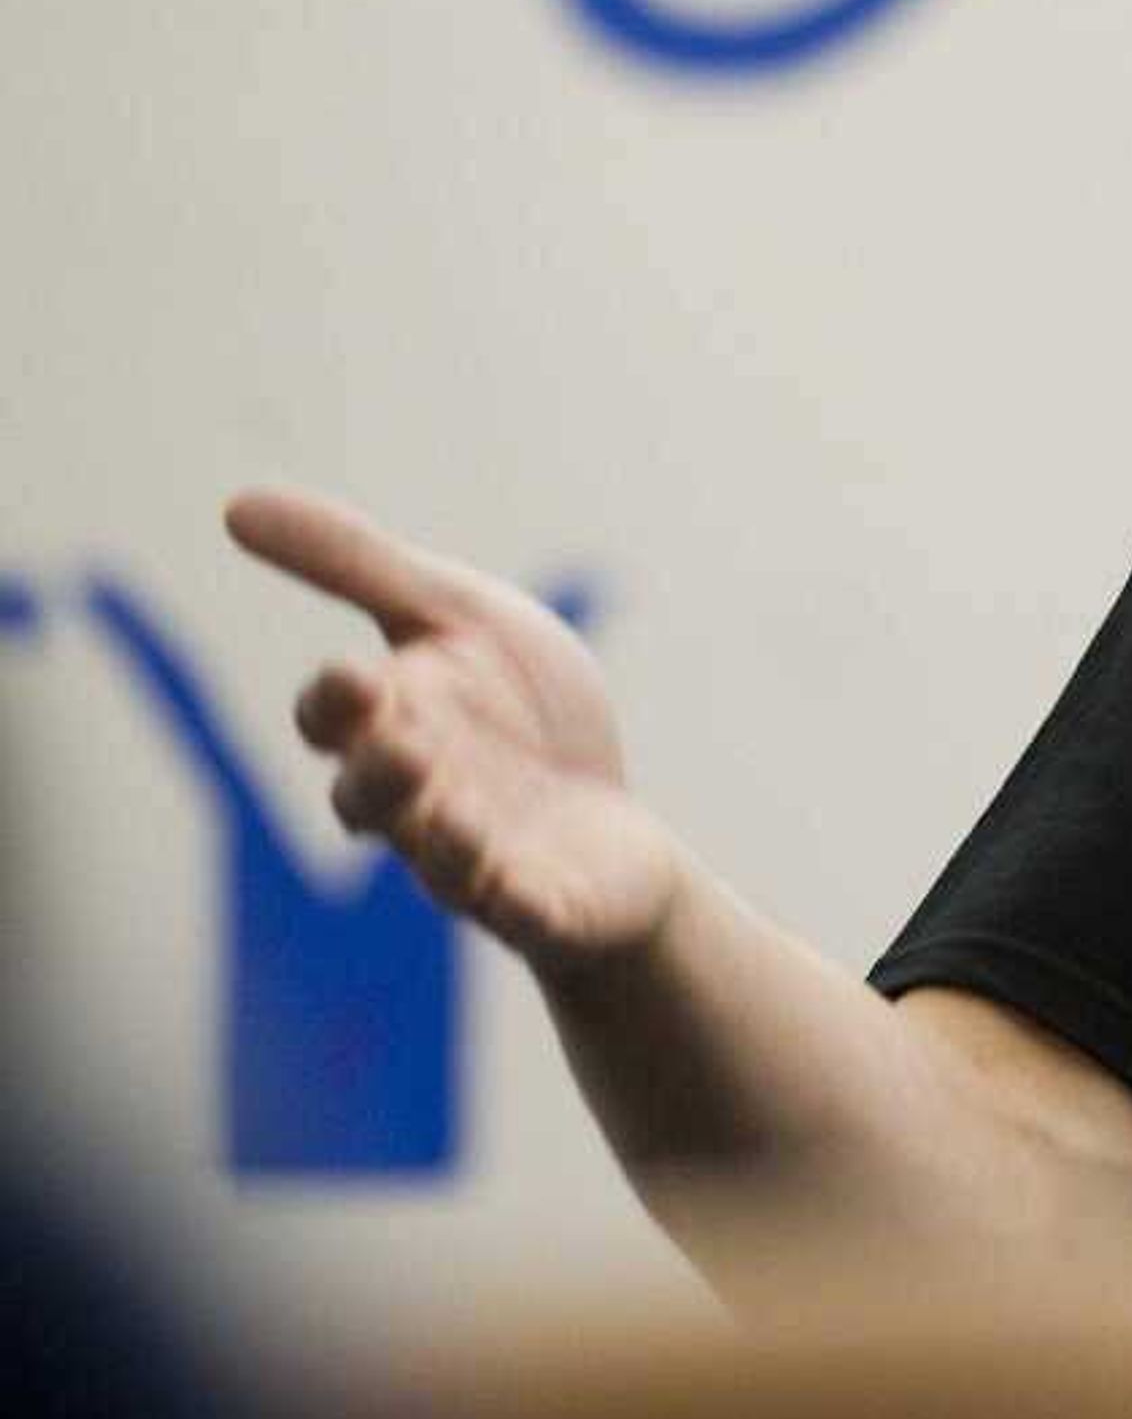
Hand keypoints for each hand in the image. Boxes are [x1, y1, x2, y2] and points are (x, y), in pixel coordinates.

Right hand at [225, 486, 683, 980]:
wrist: (610, 826)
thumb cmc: (521, 711)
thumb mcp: (453, 615)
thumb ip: (356, 566)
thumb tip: (234, 505)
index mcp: (391, 724)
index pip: (335, 718)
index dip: (337, 703)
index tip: (353, 675)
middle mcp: (419, 802)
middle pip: (372, 797)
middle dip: (382, 773)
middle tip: (403, 744)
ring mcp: (477, 861)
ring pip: (440, 861)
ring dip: (446, 841)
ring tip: (463, 822)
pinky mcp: (541, 905)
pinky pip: (522, 913)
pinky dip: (521, 905)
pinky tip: (527, 895)